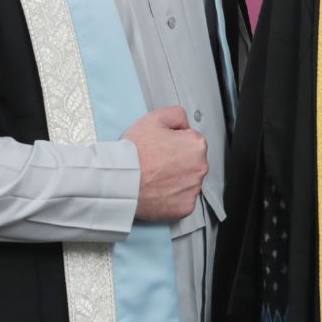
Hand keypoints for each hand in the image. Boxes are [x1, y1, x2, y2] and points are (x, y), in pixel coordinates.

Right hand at [123, 106, 207, 221]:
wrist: (120, 180)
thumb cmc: (134, 152)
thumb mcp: (154, 118)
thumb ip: (176, 115)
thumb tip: (184, 124)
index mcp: (196, 144)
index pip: (190, 141)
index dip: (174, 143)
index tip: (161, 148)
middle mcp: (200, 167)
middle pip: (192, 162)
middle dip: (177, 161)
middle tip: (156, 163)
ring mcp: (194, 189)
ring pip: (187, 181)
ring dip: (176, 179)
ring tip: (155, 177)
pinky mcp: (185, 207)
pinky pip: (182, 200)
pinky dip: (172, 197)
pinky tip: (158, 190)